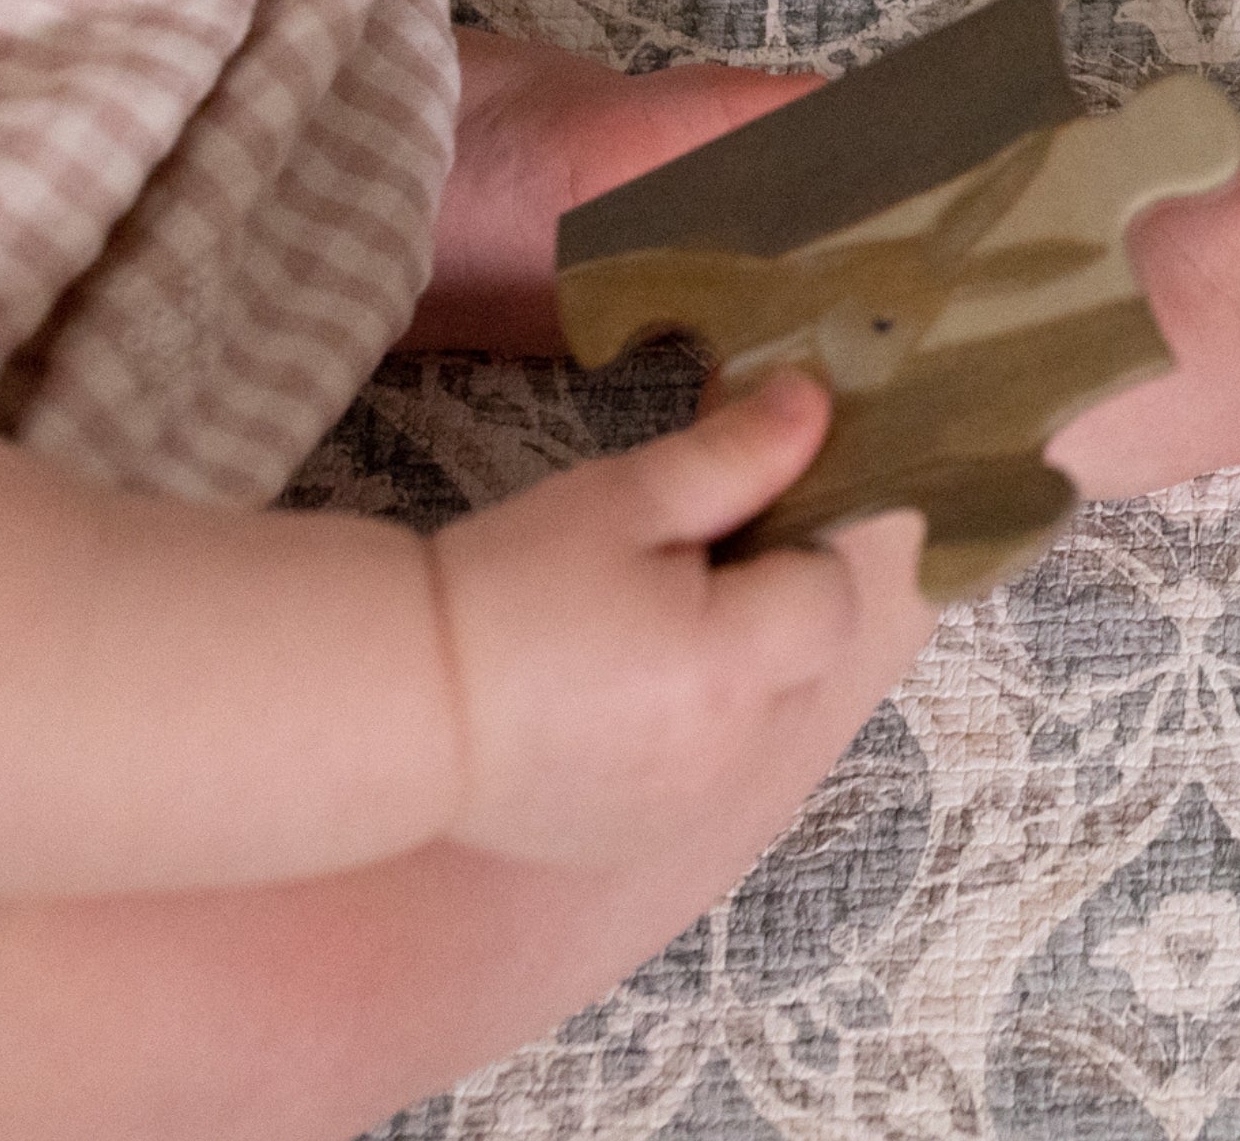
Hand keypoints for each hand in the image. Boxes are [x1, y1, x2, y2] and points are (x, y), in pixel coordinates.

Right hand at [428, 374, 908, 869]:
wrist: (408, 701)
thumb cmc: (512, 583)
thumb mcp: (623, 498)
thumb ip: (735, 456)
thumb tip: (819, 405)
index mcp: (731, 666)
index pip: (831, 594)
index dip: (796, 543)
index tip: (730, 519)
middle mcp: (732, 752)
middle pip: (812, 660)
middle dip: (776, 603)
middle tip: (685, 564)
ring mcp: (694, 804)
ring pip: (770, 716)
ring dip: (743, 667)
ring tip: (651, 627)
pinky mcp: (653, 835)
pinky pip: (718, 767)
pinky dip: (699, 726)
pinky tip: (627, 689)